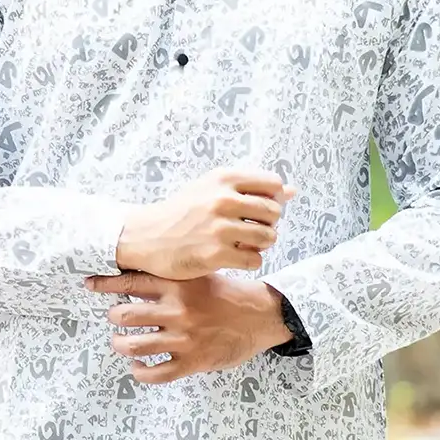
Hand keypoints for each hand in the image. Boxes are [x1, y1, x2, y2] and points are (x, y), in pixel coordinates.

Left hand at [85, 273, 291, 383]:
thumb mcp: (200, 275)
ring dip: (120, 345)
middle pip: (124, 315)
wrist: (261, 315)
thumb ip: (172, 278)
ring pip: (133, 345)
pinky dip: (140, 371)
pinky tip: (137, 366)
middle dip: (113, 317)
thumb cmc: (228, 294)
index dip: (105, 284)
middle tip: (116, 318)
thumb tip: (137, 276)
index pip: (130, 281)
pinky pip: (155, 373)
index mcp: (178, 285)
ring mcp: (183, 338)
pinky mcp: (192, 361)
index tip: (89, 284)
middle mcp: (177, 310)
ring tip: (121, 343)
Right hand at [115, 167, 295, 279]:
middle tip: (249, 229)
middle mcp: (223, 200)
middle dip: (267, 224)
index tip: (258, 209)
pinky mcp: (216, 254)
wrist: (147, 236)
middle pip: (274, 212)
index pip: (273, 184)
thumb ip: (252, 188)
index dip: (272, 199)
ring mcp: (220, 228)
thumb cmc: (182, 211)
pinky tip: (233, 256)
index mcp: (224, 178)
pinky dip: (248, 260)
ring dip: (260, 244)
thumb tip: (292, 191)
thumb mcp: (212, 189)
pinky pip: (255, 259)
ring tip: (242, 243)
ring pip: (269, 237)